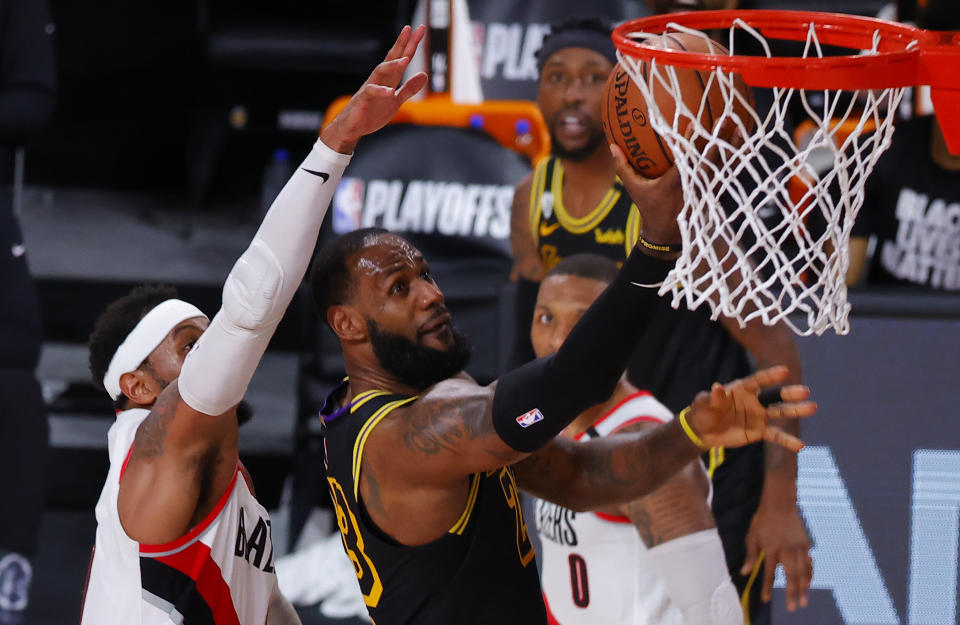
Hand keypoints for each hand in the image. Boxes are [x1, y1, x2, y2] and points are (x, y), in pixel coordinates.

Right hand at [321, 25, 428, 152]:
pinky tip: (390, 92)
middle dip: (401, 44)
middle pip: (391, 58)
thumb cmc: (371, 112)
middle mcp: (379, 80)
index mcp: (388, 79)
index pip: (401, 58)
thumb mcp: (396, 101)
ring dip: (392, 65)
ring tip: (405, 60)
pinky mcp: (363, 100)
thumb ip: (409, 88)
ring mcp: (370, 88)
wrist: (351, 127)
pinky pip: (371, 93)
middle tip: (410, 29)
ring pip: (380, 71)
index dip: (410, 44)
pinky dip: (380, 92)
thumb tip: (424, 74)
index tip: (420, 29)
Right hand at [610, 118, 744, 255]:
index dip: (690, 143)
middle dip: (719, 140)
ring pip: (723, 165)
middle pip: (710, 160)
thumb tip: (612, 146)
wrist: (667, 237)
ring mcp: (707, 189)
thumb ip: (623, 168)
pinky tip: (741, 143)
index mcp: (675, 183)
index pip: (684, 160)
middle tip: (726, 119)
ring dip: (733, 146)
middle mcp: (695, 185)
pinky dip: (734, 158)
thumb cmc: (650, 209)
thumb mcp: (634, 190)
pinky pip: (727, 172)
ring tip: (740, 127)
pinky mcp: (714, 192)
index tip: (695, 125)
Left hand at [687, 366, 814, 451]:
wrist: (704, 431)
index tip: (785, 371)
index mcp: (741, 389)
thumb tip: (717, 388)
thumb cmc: (703, 412)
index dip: (770, 376)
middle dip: (789, 393)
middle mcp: (754, 400)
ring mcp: (759, 416)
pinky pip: (775, 435)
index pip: (758, 381)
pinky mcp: (759, 431)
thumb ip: (711, 397)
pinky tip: (800, 445)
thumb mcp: (703, 404)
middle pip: (774, 395)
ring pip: (780, 412)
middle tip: (805, 391)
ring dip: (796, 411)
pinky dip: (787, 440)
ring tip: (812, 407)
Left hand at [741, 497, 811, 611]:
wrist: (780, 504)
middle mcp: (787, 550)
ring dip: (804, 587)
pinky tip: (808, 582)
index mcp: (771, 549)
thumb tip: (744, 572)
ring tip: (803, 600)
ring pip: (803, 572)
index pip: (770, 573)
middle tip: (793, 608)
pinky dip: (810, 574)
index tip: (766, 600)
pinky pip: (809, 563)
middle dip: (792, 593)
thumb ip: (750, 556)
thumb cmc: (762, 520)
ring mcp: (798, 547)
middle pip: (791, 576)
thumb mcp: (752, 536)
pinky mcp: (805, 544)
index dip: (768, 588)